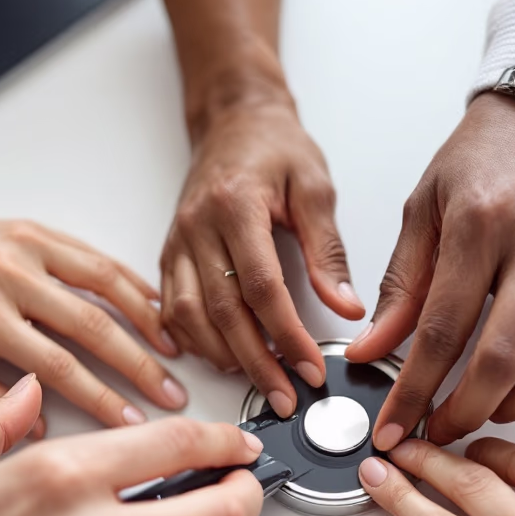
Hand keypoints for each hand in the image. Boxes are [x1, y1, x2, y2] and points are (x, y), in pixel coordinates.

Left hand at [0, 205, 188, 431]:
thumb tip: (39, 426)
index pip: (59, 368)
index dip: (103, 400)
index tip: (132, 425)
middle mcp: (8, 276)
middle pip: (93, 326)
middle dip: (140, 366)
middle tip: (171, 395)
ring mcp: (23, 247)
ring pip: (103, 283)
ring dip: (146, 318)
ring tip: (176, 350)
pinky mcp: (30, 229)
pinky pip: (90, 255)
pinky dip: (127, 278)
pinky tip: (152, 302)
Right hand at [160, 98, 364, 416]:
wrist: (234, 120)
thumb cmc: (274, 147)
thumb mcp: (314, 187)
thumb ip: (328, 250)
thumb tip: (344, 306)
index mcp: (235, 206)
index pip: (261, 287)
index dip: (287, 334)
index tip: (310, 367)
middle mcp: (197, 227)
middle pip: (223, 312)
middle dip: (256, 363)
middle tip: (286, 395)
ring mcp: (178, 242)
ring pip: (191, 317)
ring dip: (224, 357)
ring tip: (258, 382)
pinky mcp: (170, 253)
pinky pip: (172, 309)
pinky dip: (194, 341)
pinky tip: (220, 358)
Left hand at [346, 92, 514, 447]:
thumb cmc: (488, 155)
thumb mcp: (426, 207)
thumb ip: (403, 285)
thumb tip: (373, 349)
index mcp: (481, 225)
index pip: (442, 331)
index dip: (414, 391)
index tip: (395, 428)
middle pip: (503, 361)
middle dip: (464, 413)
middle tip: (439, 432)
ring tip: (484, 409)